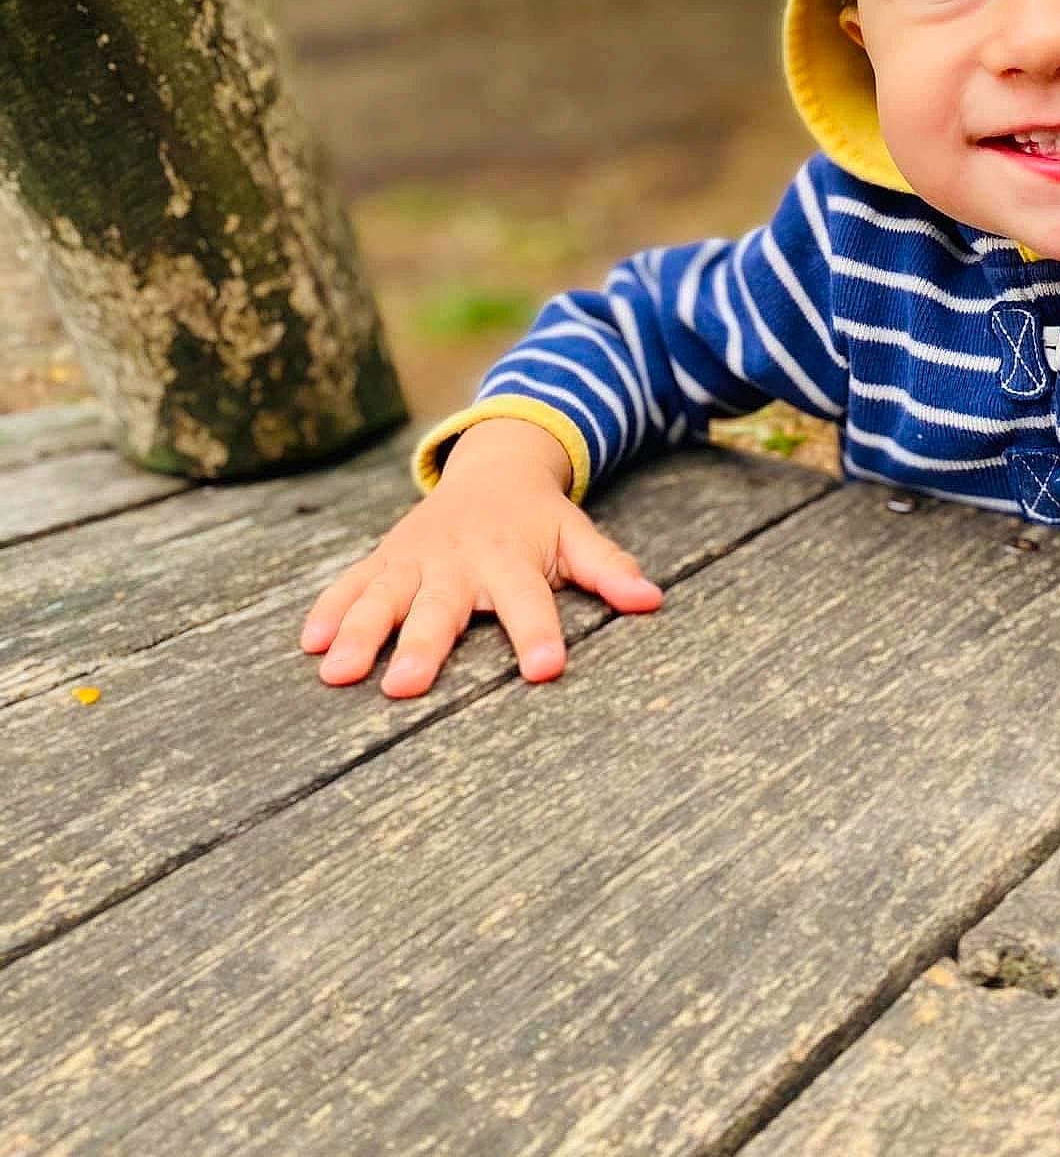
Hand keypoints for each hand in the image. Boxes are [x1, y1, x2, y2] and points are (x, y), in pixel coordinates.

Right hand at [299, 418, 662, 695]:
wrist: (492, 468)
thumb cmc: (538, 519)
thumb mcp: (578, 535)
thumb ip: (609, 568)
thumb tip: (652, 599)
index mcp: (512, 559)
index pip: (529, 601)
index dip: (538, 634)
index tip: (544, 670)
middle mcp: (460, 561)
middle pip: (442, 608)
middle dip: (422, 646)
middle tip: (403, 688)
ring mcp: (416, 560)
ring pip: (385, 597)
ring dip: (360, 633)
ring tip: (338, 673)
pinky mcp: (386, 559)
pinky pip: (352, 584)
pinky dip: (330, 611)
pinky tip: (310, 645)